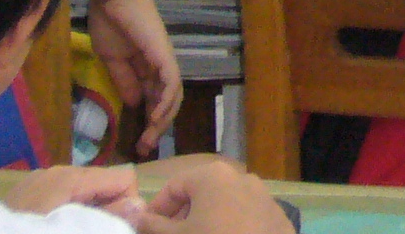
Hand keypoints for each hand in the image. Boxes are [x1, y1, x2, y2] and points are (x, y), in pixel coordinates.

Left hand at [12, 167, 142, 222]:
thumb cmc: (26, 231)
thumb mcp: (68, 230)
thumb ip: (104, 218)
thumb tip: (140, 204)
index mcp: (70, 177)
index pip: (124, 177)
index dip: (127, 204)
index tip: (115, 228)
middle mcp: (57, 171)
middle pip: (104, 183)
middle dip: (108, 209)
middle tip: (91, 230)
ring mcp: (40, 181)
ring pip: (84, 191)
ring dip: (88, 213)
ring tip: (70, 229)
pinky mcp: (28, 192)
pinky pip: (63, 196)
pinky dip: (69, 212)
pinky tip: (53, 227)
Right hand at [81, 0, 184, 138]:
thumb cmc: (110, 22)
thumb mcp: (113, 59)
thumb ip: (125, 80)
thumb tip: (136, 103)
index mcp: (148, 66)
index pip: (155, 98)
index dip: (149, 120)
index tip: (138, 143)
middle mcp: (161, 63)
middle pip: (167, 100)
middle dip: (158, 125)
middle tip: (145, 147)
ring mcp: (164, 58)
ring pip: (173, 93)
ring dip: (163, 118)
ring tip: (150, 137)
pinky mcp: (162, 53)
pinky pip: (171, 80)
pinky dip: (166, 100)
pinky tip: (155, 117)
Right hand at [136, 156, 290, 233]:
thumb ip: (152, 225)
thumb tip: (132, 214)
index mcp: (212, 175)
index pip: (173, 186)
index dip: (156, 209)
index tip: (145, 230)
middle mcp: (239, 176)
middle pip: (198, 193)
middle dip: (179, 216)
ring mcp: (260, 192)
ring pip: (220, 203)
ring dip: (201, 221)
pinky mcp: (273, 211)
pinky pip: (241, 213)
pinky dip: (226, 224)